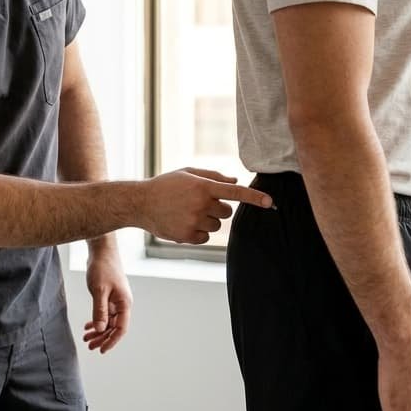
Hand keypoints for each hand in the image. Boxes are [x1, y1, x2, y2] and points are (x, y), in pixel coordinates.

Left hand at [82, 244, 131, 352]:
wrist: (102, 250)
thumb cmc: (102, 267)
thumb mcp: (99, 290)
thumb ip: (100, 310)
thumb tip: (101, 329)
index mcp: (124, 303)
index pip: (121, 329)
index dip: (111, 341)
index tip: (101, 350)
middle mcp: (122, 304)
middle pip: (114, 327)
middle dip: (102, 338)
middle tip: (89, 346)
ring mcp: (116, 300)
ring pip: (108, 321)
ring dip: (98, 331)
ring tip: (86, 339)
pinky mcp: (108, 296)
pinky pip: (104, 313)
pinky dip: (96, 321)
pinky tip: (87, 326)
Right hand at [139, 168, 273, 243]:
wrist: (140, 203)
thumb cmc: (166, 185)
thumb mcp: (187, 173)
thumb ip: (213, 177)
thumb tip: (235, 181)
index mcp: (202, 186)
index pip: (234, 192)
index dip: (254, 197)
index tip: (270, 202)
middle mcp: (200, 204)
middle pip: (227, 212)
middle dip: (219, 208)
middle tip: (200, 203)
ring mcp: (193, 222)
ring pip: (216, 226)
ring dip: (208, 220)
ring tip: (188, 212)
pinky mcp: (187, 236)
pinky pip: (206, 237)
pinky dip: (198, 232)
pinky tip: (183, 222)